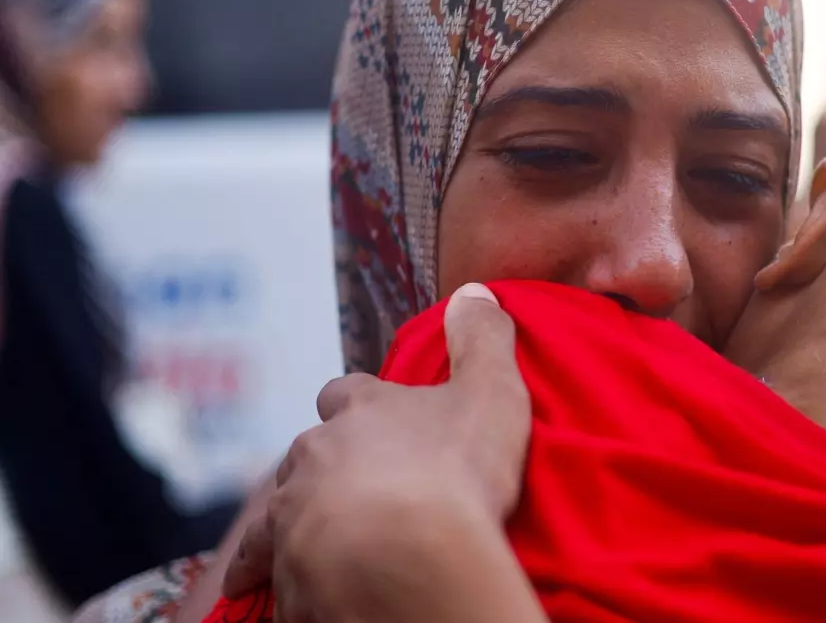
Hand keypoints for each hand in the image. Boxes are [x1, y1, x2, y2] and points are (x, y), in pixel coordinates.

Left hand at [222, 284, 531, 620]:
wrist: (407, 560)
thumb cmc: (454, 472)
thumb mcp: (491, 392)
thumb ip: (483, 340)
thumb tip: (474, 291)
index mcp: (360, 409)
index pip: (345, 394)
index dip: (358, 407)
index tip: (372, 421)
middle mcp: (313, 456)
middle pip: (303, 454)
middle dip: (321, 469)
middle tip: (354, 491)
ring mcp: (291, 517)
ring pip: (275, 517)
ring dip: (290, 528)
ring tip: (308, 550)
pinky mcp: (283, 574)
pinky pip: (277, 578)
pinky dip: (287, 583)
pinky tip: (301, 593)